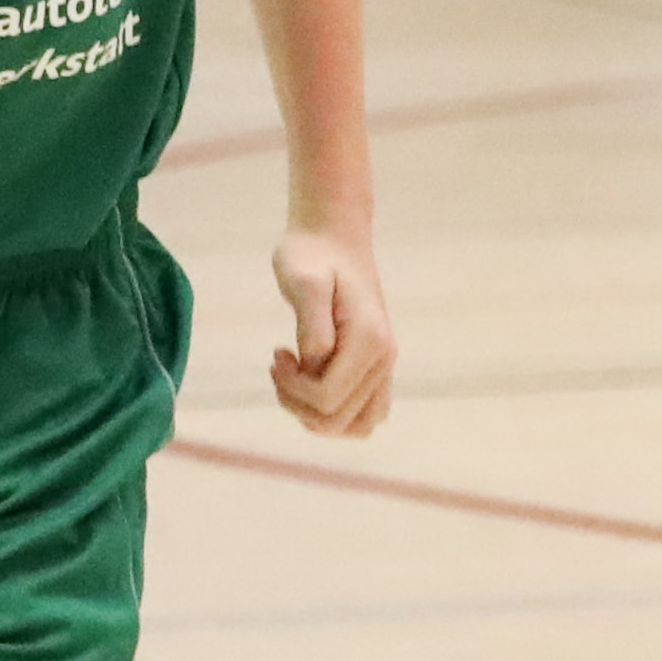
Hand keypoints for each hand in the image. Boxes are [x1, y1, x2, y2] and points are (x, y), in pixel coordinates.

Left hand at [270, 225, 396, 436]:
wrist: (334, 234)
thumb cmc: (311, 254)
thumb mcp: (303, 281)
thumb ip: (312, 325)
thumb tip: (315, 364)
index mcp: (369, 340)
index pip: (328, 398)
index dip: (292, 389)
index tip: (277, 353)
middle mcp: (384, 358)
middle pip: (339, 421)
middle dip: (298, 405)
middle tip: (280, 365)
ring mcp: (384, 364)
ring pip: (356, 426)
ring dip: (316, 415)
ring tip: (294, 378)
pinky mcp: (376, 365)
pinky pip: (363, 412)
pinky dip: (332, 409)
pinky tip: (310, 376)